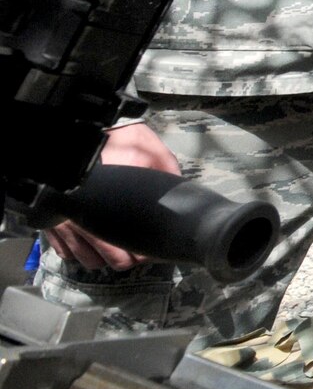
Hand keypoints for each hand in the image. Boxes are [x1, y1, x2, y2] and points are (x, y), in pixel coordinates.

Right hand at [44, 122, 180, 269]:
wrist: (92, 128)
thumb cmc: (128, 141)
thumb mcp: (156, 154)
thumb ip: (169, 179)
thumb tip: (182, 205)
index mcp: (120, 193)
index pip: (132, 243)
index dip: (144, 253)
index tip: (151, 250)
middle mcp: (90, 211)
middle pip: (111, 259)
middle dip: (127, 259)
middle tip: (135, 252)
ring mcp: (68, 216)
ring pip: (87, 259)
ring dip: (103, 259)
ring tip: (115, 247)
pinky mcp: (53, 218)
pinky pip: (66, 251)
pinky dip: (79, 252)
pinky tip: (91, 242)